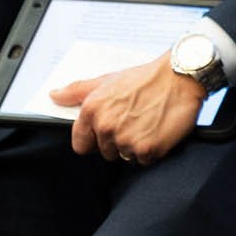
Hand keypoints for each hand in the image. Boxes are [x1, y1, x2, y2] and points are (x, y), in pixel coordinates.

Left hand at [51, 53, 203, 166]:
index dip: (94, 139)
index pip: (81, 144)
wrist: (180, 76)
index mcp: (92, 110)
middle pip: (106, 152)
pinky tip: (158, 131)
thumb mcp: (107, 79)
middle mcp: (106, 127)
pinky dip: (153, 149)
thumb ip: (77, 91)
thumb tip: (54, 95)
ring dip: (137, 145)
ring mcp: (126, 140)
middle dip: (119, 140)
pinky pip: (145, 160)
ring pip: (125, 156)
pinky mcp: (147, 149)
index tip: (107, 132)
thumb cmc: (146, 77)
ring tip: (148, 123)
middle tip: (136, 120)